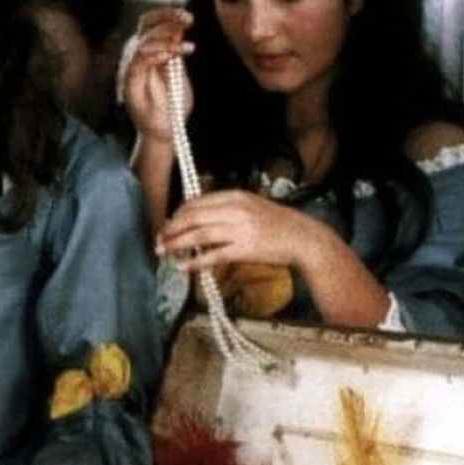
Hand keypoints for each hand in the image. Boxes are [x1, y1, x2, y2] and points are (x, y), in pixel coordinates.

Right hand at [122, 7, 194, 143]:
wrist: (166, 131)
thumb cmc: (172, 103)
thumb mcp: (177, 69)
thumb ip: (175, 49)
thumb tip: (179, 26)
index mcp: (145, 51)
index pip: (148, 22)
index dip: (166, 14)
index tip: (188, 17)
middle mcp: (134, 57)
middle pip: (144, 26)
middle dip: (168, 19)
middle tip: (189, 23)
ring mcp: (129, 70)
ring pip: (141, 41)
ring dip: (165, 39)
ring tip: (185, 48)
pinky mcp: (128, 85)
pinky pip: (136, 62)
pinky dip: (154, 55)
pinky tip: (171, 56)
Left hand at [155, 190, 329, 273]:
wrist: (304, 237)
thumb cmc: (277, 224)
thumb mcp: (251, 206)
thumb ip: (226, 209)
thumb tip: (196, 219)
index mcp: (236, 197)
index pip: (197, 203)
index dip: (177, 215)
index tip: (167, 224)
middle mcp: (236, 210)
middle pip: (193, 218)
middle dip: (171, 229)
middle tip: (158, 240)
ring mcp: (241, 229)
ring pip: (198, 235)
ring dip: (176, 244)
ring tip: (163, 252)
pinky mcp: (245, 249)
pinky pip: (213, 256)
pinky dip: (195, 263)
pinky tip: (184, 267)